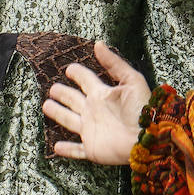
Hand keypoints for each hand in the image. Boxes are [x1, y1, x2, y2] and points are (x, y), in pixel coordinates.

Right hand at [42, 41, 151, 164]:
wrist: (147, 138)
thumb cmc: (142, 109)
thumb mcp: (132, 80)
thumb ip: (114, 63)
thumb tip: (98, 44)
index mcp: (103, 94)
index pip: (86, 80)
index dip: (77, 73)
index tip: (69, 68)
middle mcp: (94, 111)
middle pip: (74, 99)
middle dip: (63, 93)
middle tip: (53, 88)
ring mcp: (92, 130)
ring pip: (69, 121)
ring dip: (58, 114)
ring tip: (46, 106)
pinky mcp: (92, 149)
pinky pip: (76, 150)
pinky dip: (66, 150)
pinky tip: (56, 147)